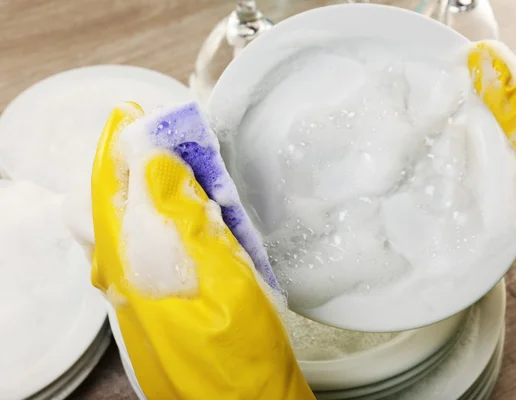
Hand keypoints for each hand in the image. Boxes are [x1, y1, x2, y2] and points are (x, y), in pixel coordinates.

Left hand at [89, 102, 313, 398]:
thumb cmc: (235, 355)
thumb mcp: (218, 282)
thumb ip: (183, 223)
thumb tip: (157, 166)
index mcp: (128, 268)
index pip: (108, 190)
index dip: (119, 147)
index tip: (135, 114)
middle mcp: (123, 277)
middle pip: (119, 203)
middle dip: (145, 163)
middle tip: (178, 140)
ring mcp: (140, 290)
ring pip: (139, 222)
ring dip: (164, 190)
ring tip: (196, 171)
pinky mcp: (161, 298)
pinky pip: (156, 245)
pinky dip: (176, 219)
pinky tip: (204, 217)